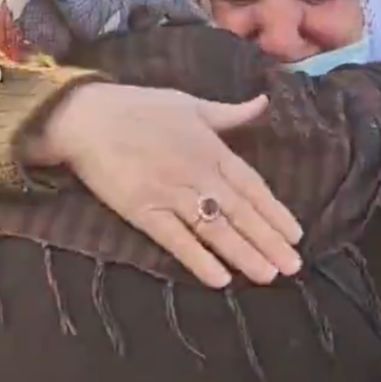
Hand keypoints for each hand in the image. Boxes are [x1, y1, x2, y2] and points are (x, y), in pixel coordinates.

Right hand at [25, 83, 302, 287]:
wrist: (84, 117)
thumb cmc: (138, 108)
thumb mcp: (190, 104)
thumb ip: (230, 113)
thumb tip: (264, 102)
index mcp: (211, 149)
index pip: (251, 186)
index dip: (275, 212)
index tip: (296, 236)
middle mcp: (197, 173)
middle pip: (240, 212)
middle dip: (268, 240)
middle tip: (293, 267)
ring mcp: (170, 193)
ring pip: (215, 229)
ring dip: (243, 253)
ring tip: (268, 276)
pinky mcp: (143, 211)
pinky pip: (176, 240)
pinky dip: (198, 259)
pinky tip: (220, 279)